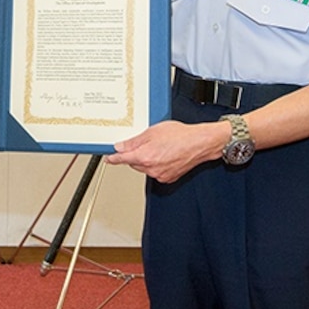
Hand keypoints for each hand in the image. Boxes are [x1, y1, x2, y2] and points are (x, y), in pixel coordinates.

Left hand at [106, 119, 227, 183]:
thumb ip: (135, 141)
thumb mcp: (153, 131)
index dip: (113, 158)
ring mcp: (160, 174)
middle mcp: (151, 168)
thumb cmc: (181, 135)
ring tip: (159, 147)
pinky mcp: (168, 177)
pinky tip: (165, 154)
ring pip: (145, 168)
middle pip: (134, 163)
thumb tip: (121, 147)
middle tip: (144, 143)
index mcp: (145, 156)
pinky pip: (156, 172)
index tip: (108, 158)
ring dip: (146, 160)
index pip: (122, 159)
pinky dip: (157, 165)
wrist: (200, 143)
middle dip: (135, 155)